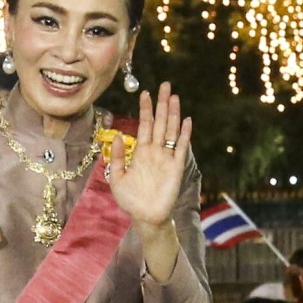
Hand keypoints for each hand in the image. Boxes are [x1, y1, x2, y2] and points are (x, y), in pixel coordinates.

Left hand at [106, 82, 191, 231]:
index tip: (145, 93)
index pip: (144, 125)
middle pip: (159, 122)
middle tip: (165, 85)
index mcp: (140, 152)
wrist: (145, 217)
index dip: (145, 109)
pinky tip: (187, 120)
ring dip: (173, 114)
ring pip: (170, 130)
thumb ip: (116, 157)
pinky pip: (181, 147)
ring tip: (175, 96)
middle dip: (162, 104)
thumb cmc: (130, 199)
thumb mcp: (116, 177)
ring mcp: (166, 157)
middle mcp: (154, 151)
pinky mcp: (176, 167)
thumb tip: (119, 136)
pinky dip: (184, 134)